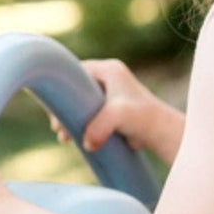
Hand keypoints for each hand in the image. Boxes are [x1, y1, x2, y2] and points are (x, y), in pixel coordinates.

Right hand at [48, 59, 182, 162]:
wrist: (160, 133)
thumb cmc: (142, 118)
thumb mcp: (118, 116)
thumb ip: (99, 126)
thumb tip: (86, 143)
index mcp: (109, 69)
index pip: (75, 70)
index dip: (62, 88)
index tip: (53, 108)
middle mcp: (108, 77)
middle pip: (75, 88)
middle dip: (63, 108)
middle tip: (56, 127)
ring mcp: (109, 93)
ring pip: (79, 102)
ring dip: (68, 118)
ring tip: (63, 137)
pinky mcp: (110, 108)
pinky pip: (87, 113)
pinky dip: (77, 124)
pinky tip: (70, 138)